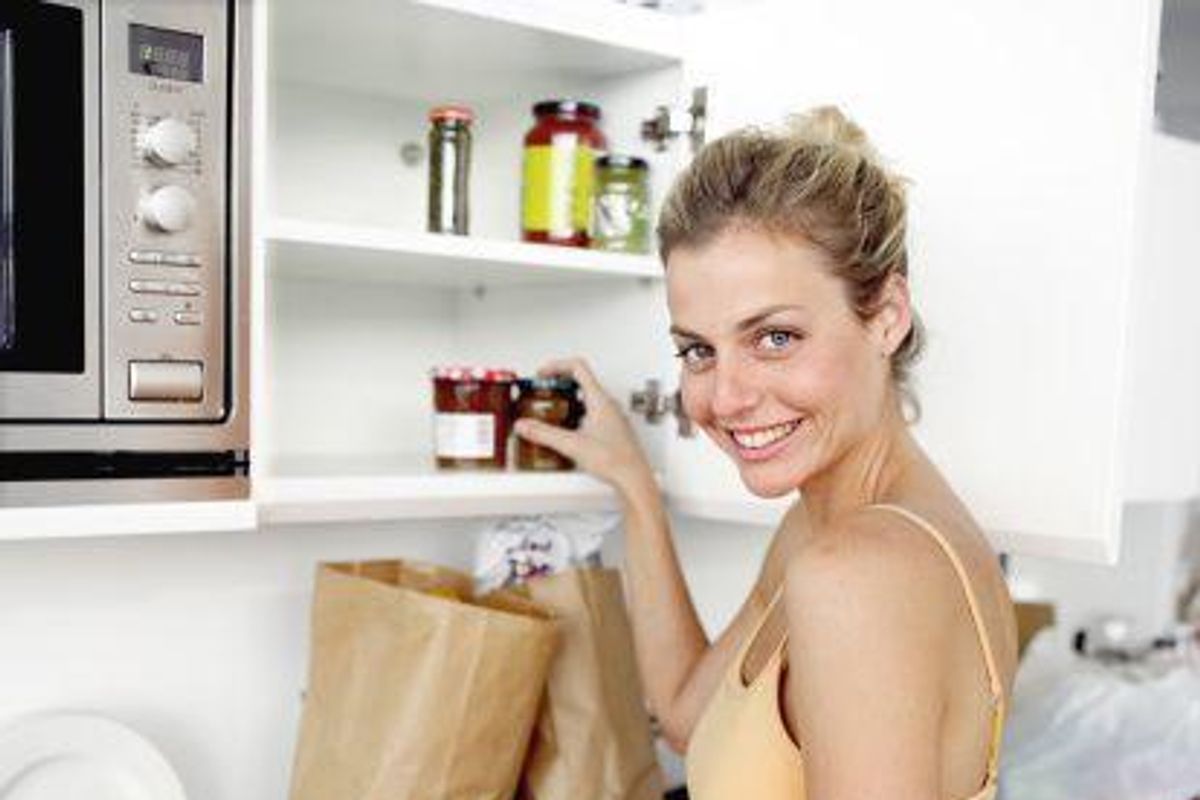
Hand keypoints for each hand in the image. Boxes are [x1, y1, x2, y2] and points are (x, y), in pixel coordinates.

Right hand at [513, 358, 655, 497]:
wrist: (633, 478)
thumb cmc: (615, 460)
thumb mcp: (572, 444)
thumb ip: (544, 434)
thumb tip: (525, 426)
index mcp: (600, 400)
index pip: (577, 367)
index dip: (556, 366)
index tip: (542, 375)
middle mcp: (608, 404)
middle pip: (581, 380)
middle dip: (559, 382)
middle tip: (543, 391)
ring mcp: (612, 416)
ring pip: (586, 397)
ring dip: (567, 399)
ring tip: (551, 410)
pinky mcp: (612, 429)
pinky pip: (592, 412)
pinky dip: (576, 413)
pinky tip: (567, 430)